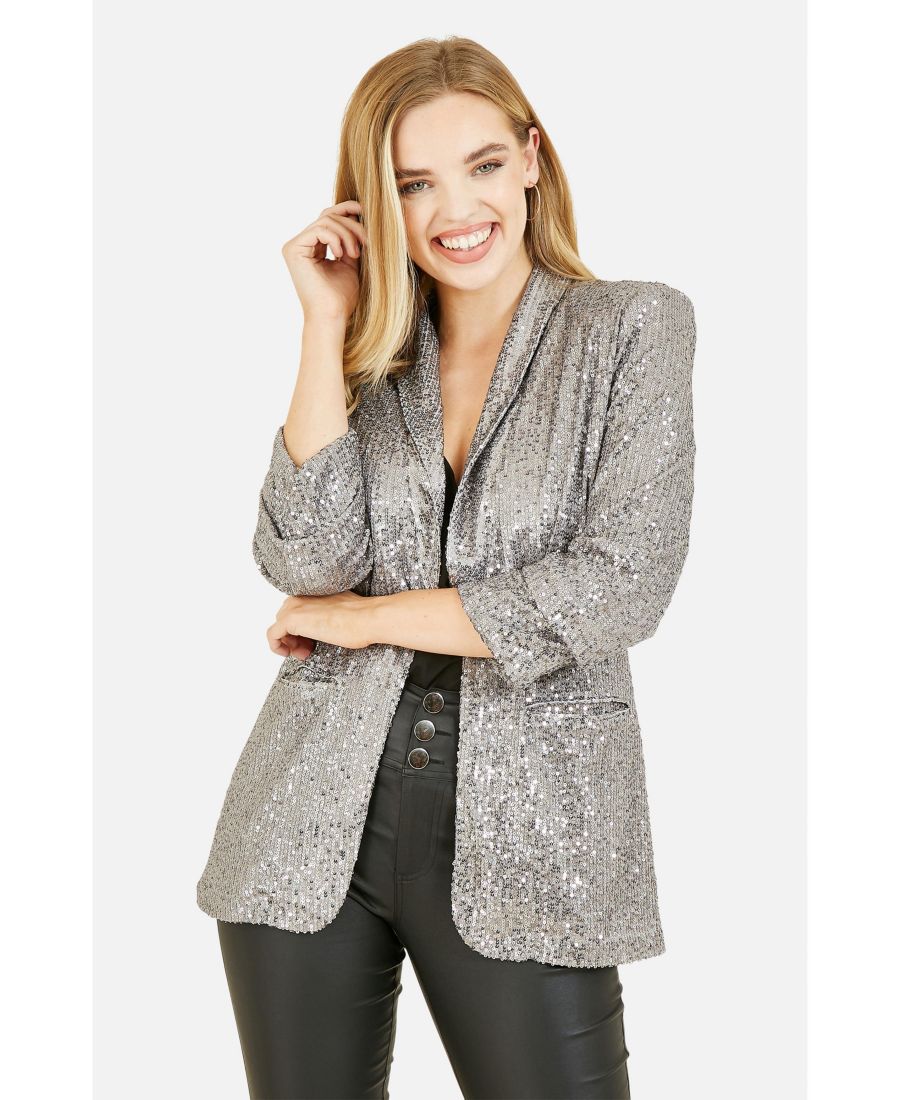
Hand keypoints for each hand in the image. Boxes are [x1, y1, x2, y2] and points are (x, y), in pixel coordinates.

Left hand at [266, 590, 374, 657]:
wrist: (367, 618)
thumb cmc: (362, 618)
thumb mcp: (342, 612)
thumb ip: (329, 614)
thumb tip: (328, 625)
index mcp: (313, 592)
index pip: (297, 611)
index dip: (302, 630)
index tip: (313, 643)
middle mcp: (301, 596)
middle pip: (286, 619)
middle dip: (295, 637)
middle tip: (309, 650)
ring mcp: (294, 607)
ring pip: (280, 627)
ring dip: (289, 643)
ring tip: (304, 654)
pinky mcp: (291, 620)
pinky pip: (272, 635)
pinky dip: (277, 647)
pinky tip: (289, 654)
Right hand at [281, 200, 367, 324]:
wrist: (332, 316)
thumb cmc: (342, 298)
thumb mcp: (350, 263)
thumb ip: (350, 241)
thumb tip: (358, 216)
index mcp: (312, 248)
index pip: (329, 219)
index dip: (347, 211)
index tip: (366, 213)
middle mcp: (301, 245)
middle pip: (328, 216)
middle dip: (351, 224)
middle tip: (367, 241)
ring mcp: (295, 246)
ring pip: (325, 221)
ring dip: (347, 234)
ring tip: (355, 253)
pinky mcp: (293, 249)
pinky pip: (319, 229)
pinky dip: (335, 238)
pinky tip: (341, 255)